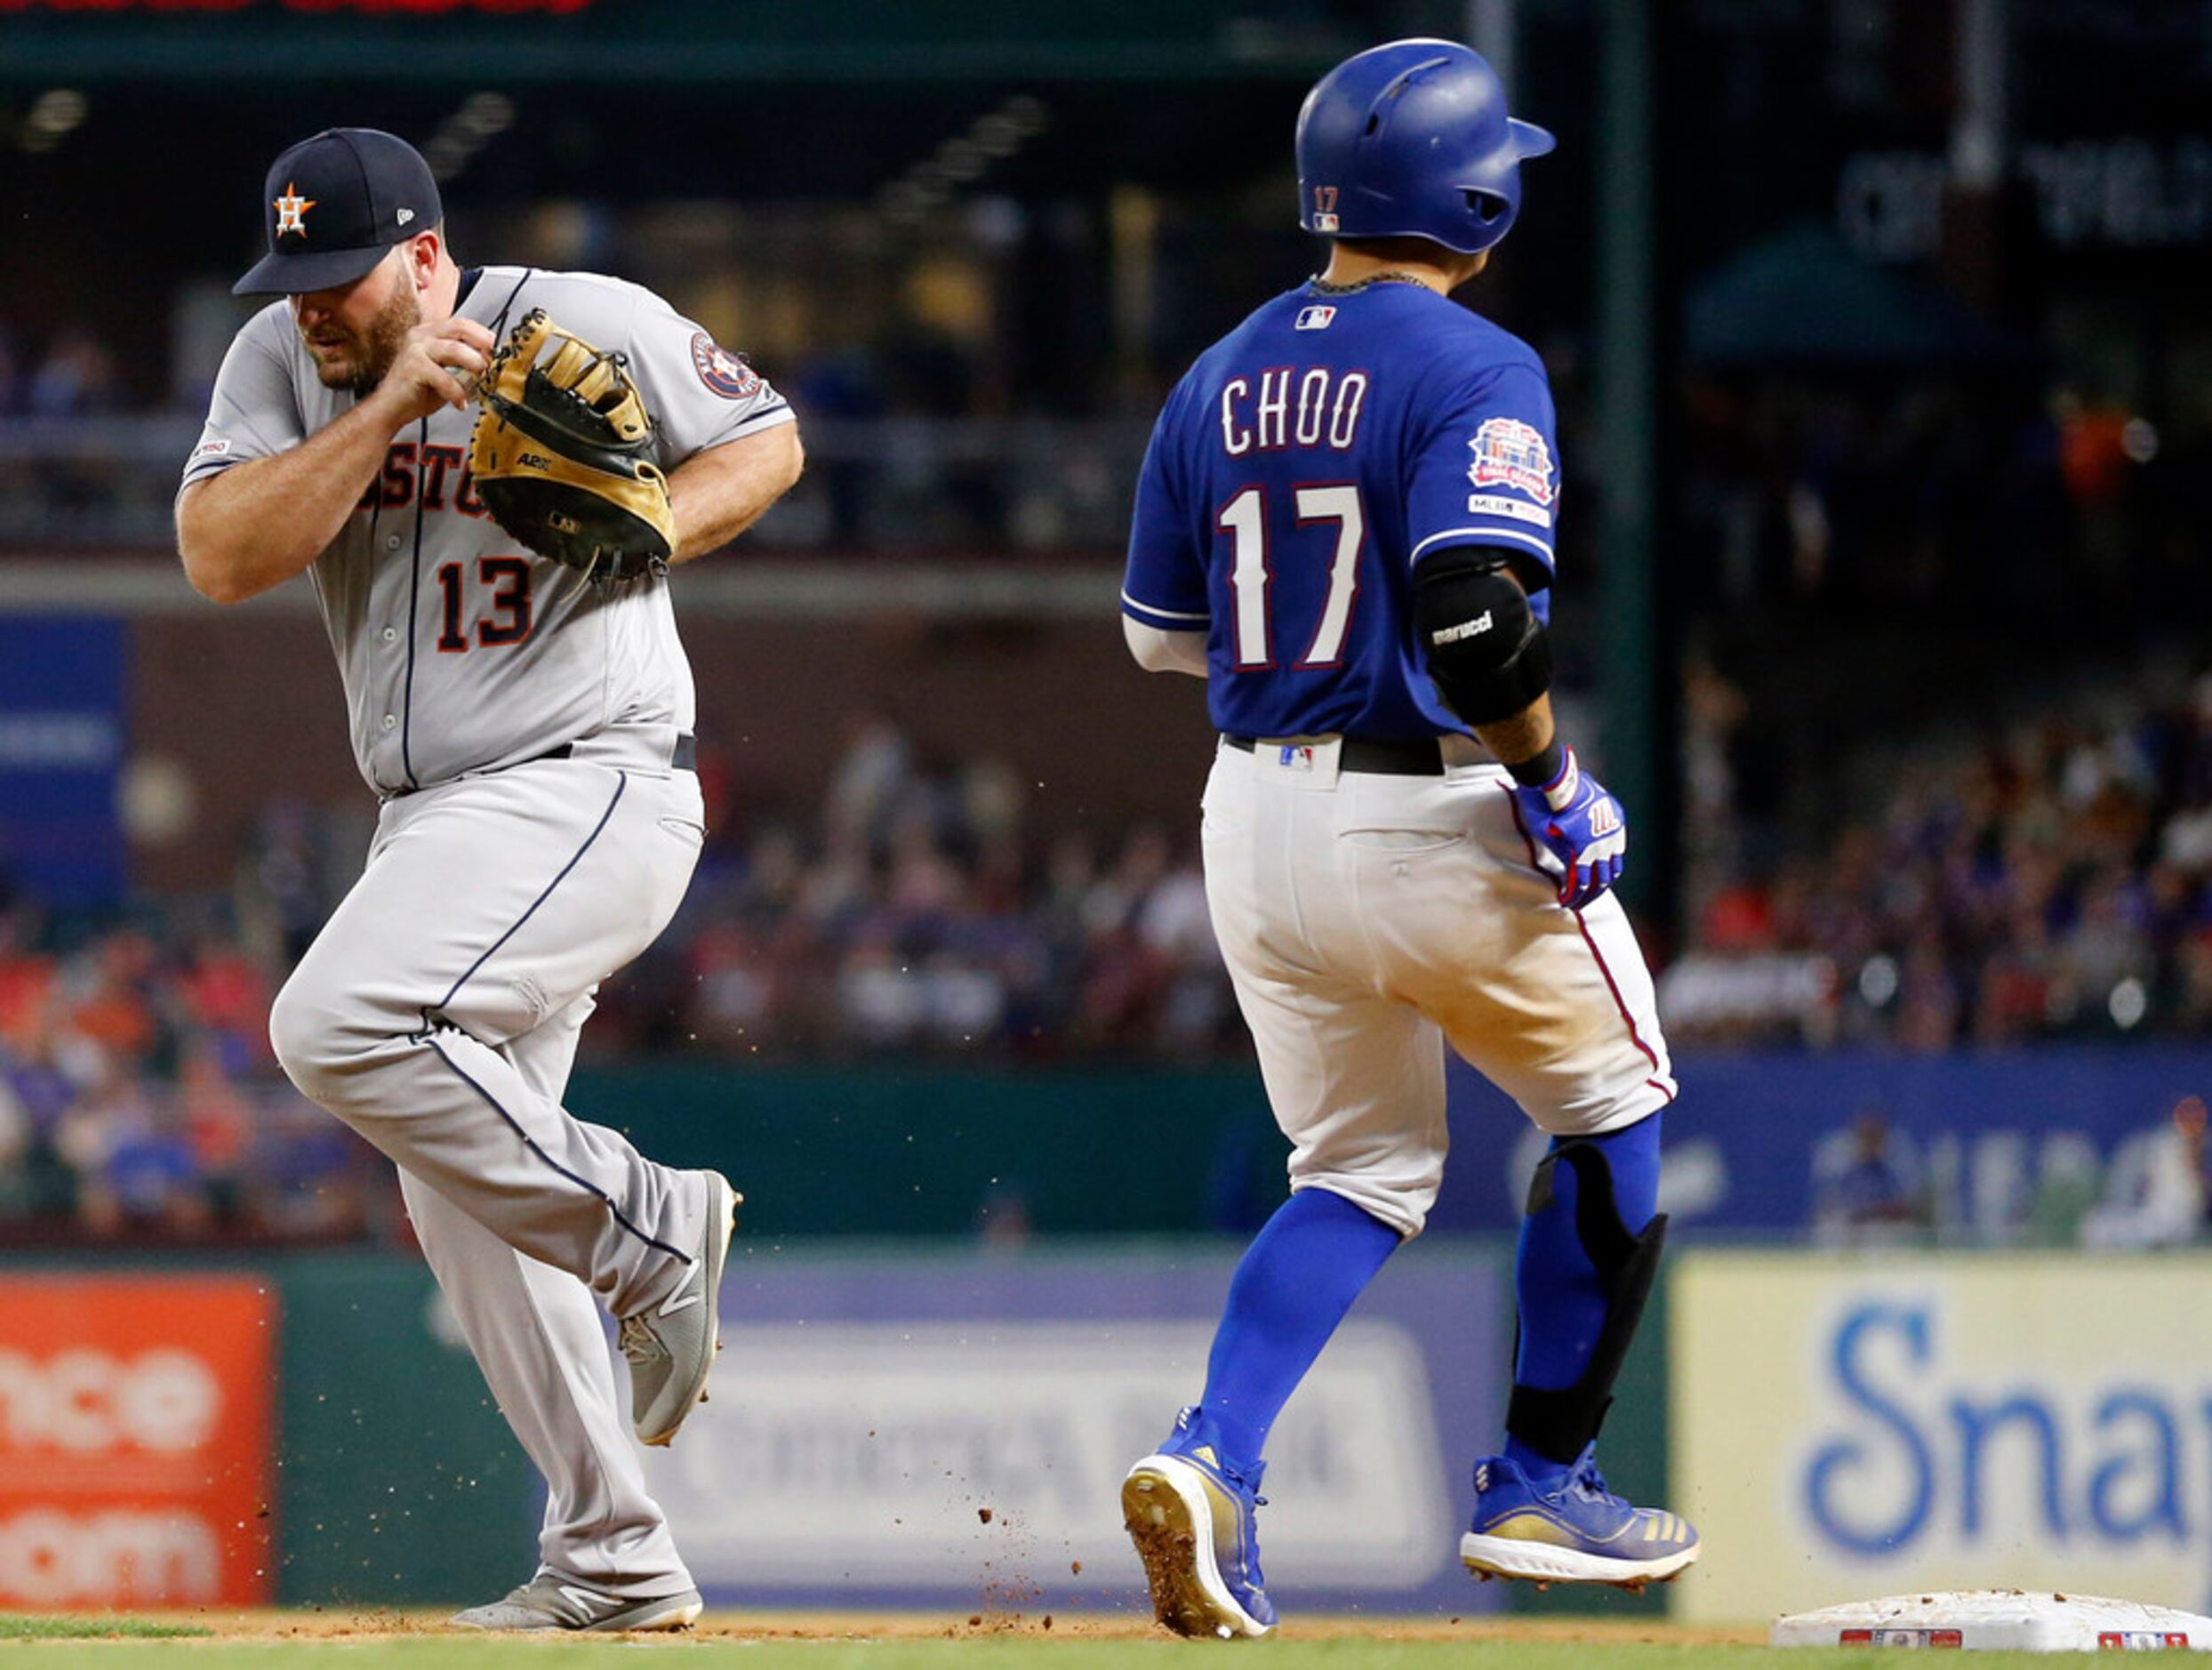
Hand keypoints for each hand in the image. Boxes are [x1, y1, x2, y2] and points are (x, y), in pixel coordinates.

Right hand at [371, 318, 495, 424]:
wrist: (389, 409)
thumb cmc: (416, 391)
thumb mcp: (445, 373)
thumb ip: (463, 366)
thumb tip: (490, 366)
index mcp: (429, 333)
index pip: (461, 324)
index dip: (482, 335)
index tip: (495, 350)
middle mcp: (421, 336)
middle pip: (459, 327)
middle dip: (482, 342)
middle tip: (493, 359)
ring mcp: (415, 349)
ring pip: (455, 349)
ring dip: (474, 363)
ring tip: (482, 377)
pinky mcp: (413, 367)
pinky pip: (444, 377)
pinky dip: (457, 392)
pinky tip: (460, 403)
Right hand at [1508, 747, 1626, 909]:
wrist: (1556, 780)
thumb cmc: (1560, 785)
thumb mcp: (1579, 798)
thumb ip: (1580, 812)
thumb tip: (1572, 819)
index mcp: (1615, 823)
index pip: (1615, 858)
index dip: (1604, 874)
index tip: (1592, 882)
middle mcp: (1611, 838)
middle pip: (1609, 874)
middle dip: (1596, 891)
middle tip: (1584, 901)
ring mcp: (1597, 847)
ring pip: (1595, 882)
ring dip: (1585, 897)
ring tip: (1574, 904)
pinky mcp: (1579, 852)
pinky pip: (1577, 881)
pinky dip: (1573, 894)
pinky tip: (1565, 900)